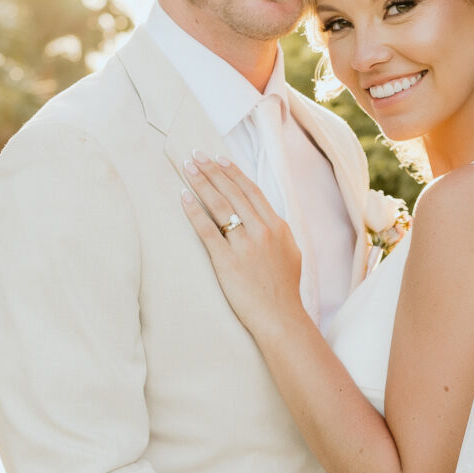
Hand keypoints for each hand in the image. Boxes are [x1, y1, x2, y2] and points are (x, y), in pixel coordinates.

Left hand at [181, 157, 303, 341]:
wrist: (281, 318)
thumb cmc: (284, 290)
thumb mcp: (290, 254)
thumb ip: (278, 234)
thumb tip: (268, 219)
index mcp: (278, 227)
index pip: (252, 191)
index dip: (233, 173)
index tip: (219, 159)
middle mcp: (262, 231)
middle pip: (233, 192)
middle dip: (212, 170)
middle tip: (195, 154)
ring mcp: (245, 245)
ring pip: (220, 205)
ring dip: (201, 183)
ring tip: (187, 168)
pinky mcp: (227, 262)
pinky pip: (207, 230)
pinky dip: (194, 211)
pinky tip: (183, 197)